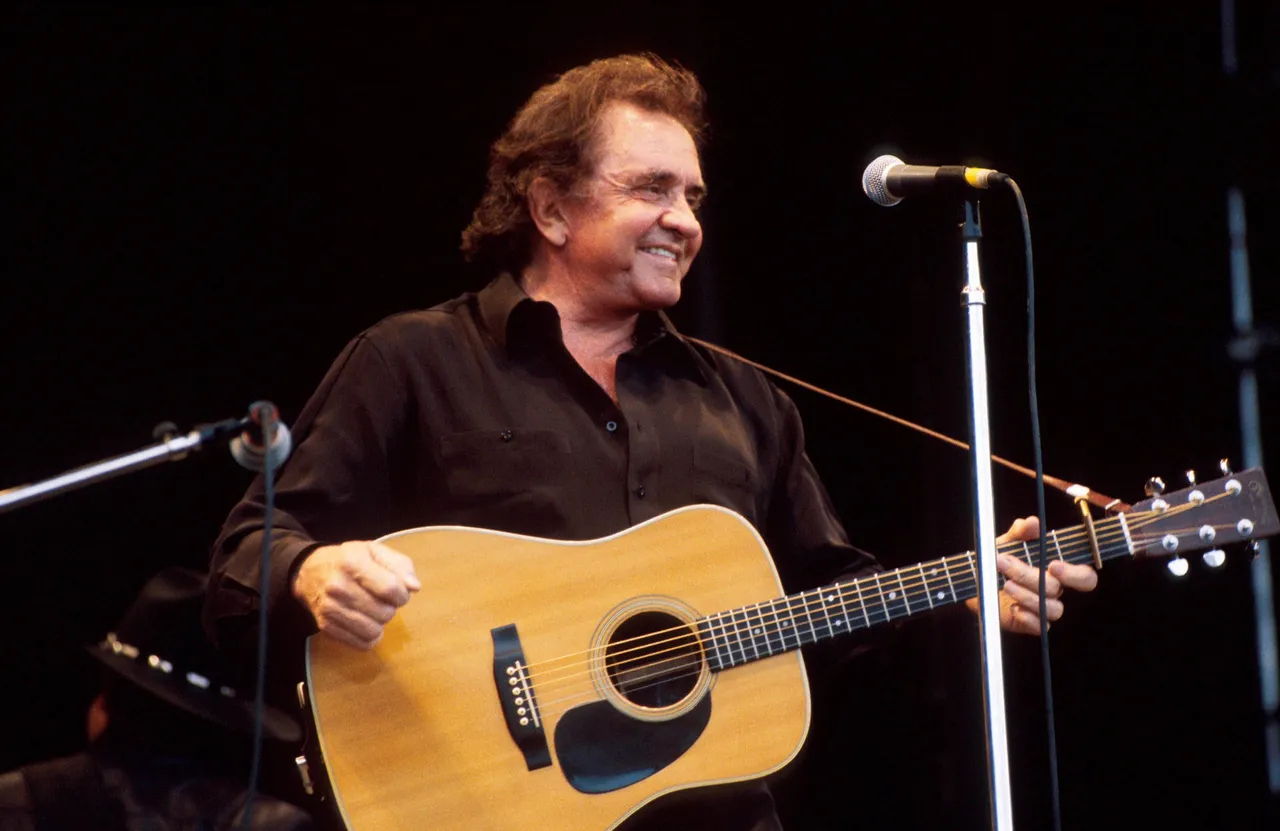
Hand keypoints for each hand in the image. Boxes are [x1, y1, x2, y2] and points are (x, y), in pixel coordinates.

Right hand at [292, 540, 421, 649]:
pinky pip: (361, 644)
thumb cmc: (349, 560)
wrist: (310, 572)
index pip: (391, 589)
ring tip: (373, 610)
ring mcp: (329, 609)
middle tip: (382, 600)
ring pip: (374, 631)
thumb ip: (400, 565)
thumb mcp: (375, 551)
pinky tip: (365, 621)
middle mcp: (338, 586)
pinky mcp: (326, 627)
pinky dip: (369, 636)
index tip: (398, 592)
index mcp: (353, 563)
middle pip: (384, 613)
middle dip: (390, 608)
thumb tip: (414, 587)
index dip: (402, 594)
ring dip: (380, 623)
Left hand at [965, 516, 1098, 634]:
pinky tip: (1013, 607)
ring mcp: (1043, 608)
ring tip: (1005, 583)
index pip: (1085, 578)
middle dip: (1031, 577)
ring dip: (1025, 595)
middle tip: (1008, 565)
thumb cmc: (999, 558)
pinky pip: (1039, 626)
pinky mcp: (1030, 622)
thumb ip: (1020, 532)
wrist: (977, 579)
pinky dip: (1027, 617)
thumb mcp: (1007, 541)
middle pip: (1056, 589)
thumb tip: (1031, 522)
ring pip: (1050, 608)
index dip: (1075, 574)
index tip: (1053, 565)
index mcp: (1057, 571)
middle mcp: (1054, 590)